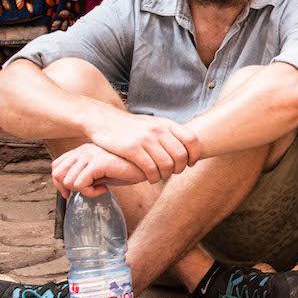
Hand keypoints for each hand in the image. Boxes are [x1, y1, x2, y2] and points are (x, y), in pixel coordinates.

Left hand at [51, 144, 147, 197]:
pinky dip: (91, 192)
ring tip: (101, 187)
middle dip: (69, 188)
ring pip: (68, 181)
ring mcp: (90, 155)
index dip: (59, 183)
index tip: (71, 193)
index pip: (56, 166)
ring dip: (84, 191)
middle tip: (89, 190)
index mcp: (83, 150)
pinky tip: (105, 188)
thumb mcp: (102, 171)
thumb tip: (67, 189)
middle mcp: (84, 150)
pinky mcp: (97, 163)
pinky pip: (80, 184)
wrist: (148, 164)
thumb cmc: (127, 170)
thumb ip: (85, 174)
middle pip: (58, 174)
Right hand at [83, 108, 200, 183]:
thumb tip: (187, 148)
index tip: (190, 163)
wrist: (102, 119)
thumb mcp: (153, 124)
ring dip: (165, 175)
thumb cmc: (130, 126)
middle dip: (179, 169)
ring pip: (166, 165)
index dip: (195, 155)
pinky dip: (152, 177)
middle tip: (171, 173)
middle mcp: (158, 130)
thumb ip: (169, 134)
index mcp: (166, 124)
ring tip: (158, 176)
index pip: (192, 140)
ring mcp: (145, 139)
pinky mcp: (131, 148)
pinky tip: (148, 178)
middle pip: (180, 156)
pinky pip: (150, 169)